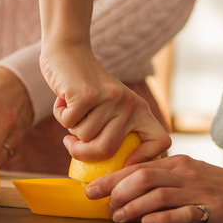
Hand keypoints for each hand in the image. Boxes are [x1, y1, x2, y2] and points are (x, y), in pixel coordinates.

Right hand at [40, 44, 170, 164]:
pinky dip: (61, 116)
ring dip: (70, 129)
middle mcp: (129, 104)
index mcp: (140, 109)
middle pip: (106, 149)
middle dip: (82, 153)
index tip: (122, 164)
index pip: (161, 141)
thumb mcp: (111, 107)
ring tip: (73, 108)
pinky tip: (64, 99)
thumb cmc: (86, 85)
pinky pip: (69, 123)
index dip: (145, 159)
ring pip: (84, 137)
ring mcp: (110, 99)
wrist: (68, 50)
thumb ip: (115, 129)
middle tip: (71, 144)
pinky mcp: (87, 95)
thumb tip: (114, 172)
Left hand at [85, 155, 222, 222]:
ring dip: (134, 207)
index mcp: (177, 163)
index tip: (91, 190)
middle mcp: (185, 174)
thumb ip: (162, 176)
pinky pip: (185, 213)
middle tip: (103, 206)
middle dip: (117, 191)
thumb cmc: (216, 183)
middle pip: (144, 177)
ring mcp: (199, 191)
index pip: (138, 166)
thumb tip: (125, 186)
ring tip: (119, 218)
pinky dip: (163, 218)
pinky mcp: (213, 209)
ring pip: (159, 195)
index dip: (111, 179)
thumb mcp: (187, 172)